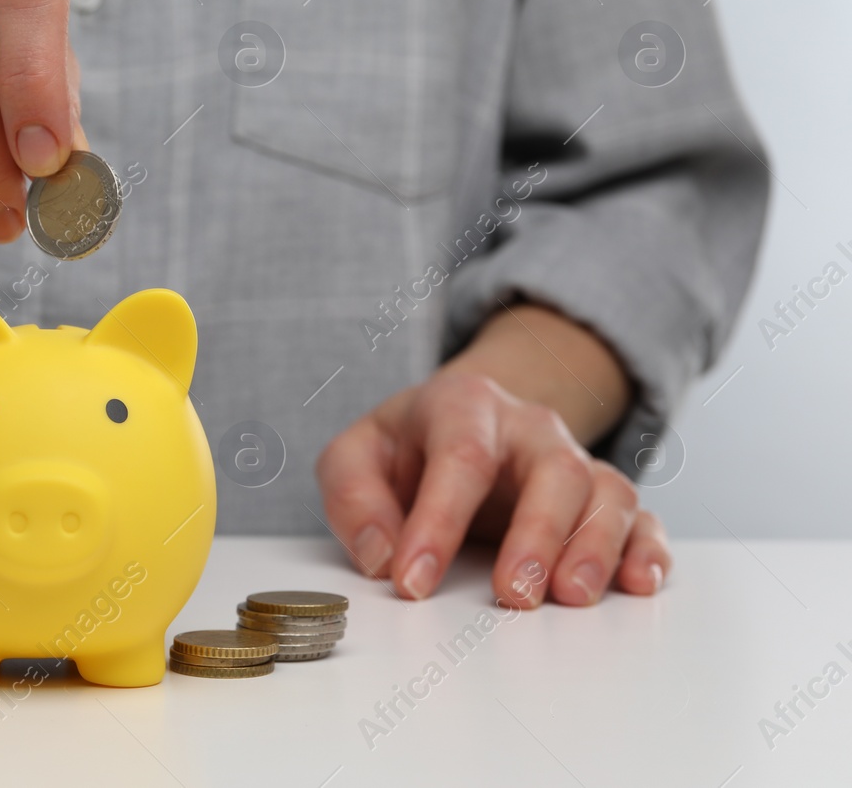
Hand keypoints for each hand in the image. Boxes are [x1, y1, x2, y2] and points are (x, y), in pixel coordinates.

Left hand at [317, 307, 670, 607]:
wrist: (454, 428)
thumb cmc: (404, 451)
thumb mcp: (355, 458)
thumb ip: (353, 498)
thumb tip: (381, 555)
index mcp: (464, 404)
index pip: (461, 456)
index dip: (438, 521)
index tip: (413, 580)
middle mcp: (530, 428)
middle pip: (554, 470)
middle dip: (537, 534)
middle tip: (514, 594)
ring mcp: (573, 461)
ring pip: (606, 493)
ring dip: (595, 548)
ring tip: (571, 596)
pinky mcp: (601, 501)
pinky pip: (642, 519)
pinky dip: (647, 551)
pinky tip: (637, 583)